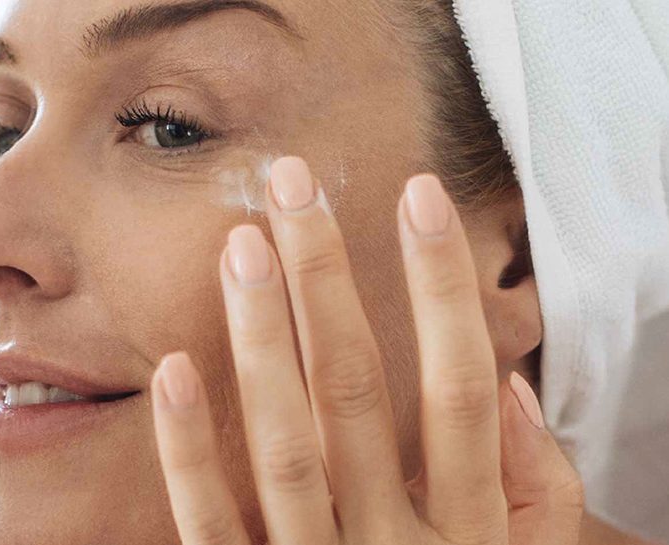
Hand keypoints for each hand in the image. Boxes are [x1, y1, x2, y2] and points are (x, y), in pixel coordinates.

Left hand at [150, 157, 583, 544]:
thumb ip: (534, 496)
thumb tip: (513, 393)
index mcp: (469, 530)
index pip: (463, 386)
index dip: (443, 286)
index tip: (415, 195)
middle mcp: (395, 543)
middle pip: (360, 393)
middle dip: (328, 281)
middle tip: (294, 186)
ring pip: (286, 443)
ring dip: (261, 339)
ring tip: (241, 247)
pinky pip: (213, 523)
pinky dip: (190, 450)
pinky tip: (174, 368)